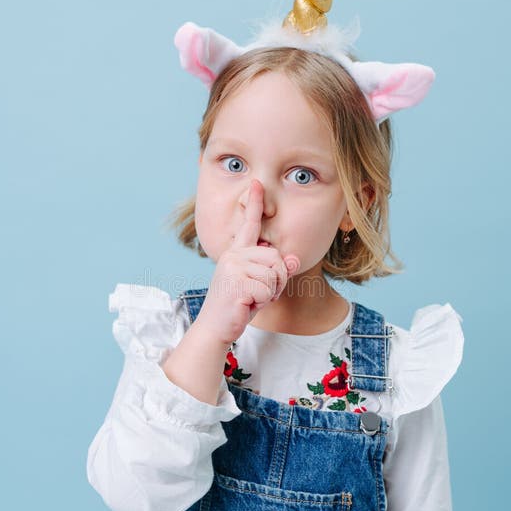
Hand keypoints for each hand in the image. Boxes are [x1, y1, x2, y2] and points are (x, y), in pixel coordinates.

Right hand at [196, 179, 300, 345]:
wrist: (216, 327)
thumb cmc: (238, 306)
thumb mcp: (262, 287)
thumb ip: (277, 272)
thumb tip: (294, 260)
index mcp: (238, 252)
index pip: (249, 225)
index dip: (254, 204)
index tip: (257, 183)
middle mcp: (234, 255)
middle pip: (276, 258)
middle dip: (277, 281)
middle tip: (259, 293)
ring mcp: (233, 267)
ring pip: (274, 275)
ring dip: (269, 294)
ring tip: (251, 299)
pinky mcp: (236, 282)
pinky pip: (267, 290)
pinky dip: (262, 302)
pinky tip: (246, 305)